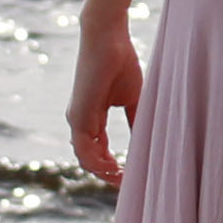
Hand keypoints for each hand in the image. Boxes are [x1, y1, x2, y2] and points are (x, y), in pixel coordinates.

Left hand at [69, 17, 143, 183]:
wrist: (107, 37)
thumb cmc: (120, 62)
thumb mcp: (132, 99)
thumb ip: (135, 121)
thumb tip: (145, 142)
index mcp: (90, 118)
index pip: (98, 151)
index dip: (112, 166)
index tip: (129, 176)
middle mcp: (79, 121)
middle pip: (89, 160)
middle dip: (108, 175)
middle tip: (128, 184)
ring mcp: (76, 119)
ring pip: (86, 159)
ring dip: (104, 173)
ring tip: (124, 180)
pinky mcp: (78, 116)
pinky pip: (85, 150)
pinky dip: (99, 164)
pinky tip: (116, 169)